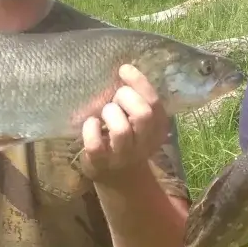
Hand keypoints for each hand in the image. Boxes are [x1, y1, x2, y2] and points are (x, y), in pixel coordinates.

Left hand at [79, 65, 169, 184]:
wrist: (118, 176)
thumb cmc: (125, 137)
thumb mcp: (137, 120)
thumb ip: (134, 100)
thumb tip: (121, 70)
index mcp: (157, 128)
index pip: (154, 102)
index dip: (139, 82)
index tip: (123, 70)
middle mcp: (144, 143)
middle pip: (143, 114)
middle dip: (125, 98)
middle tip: (115, 100)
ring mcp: (123, 155)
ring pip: (121, 130)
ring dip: (109, 114)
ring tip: (103, 114)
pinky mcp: (101, 163)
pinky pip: (95, 144)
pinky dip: (90, 129)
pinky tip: (90, 123)